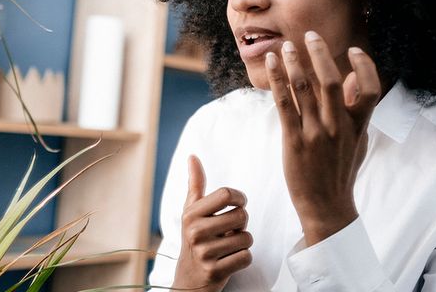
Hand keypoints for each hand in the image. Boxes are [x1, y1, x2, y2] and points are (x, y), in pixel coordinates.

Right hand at [170, 155, 252, 291]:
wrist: (188, 280)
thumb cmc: (195, 239)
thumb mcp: (191, 212)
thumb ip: (195, 184)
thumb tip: (192, 156)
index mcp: (191, 214)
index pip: (226, 194)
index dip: (239, 198)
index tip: (238, 204)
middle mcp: (195, 232)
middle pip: (241, 215)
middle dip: (241, 224)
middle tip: (229, 231)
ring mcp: (205, 253)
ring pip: (247, 238)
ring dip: (242, 243)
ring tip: (227, 247)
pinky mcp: (216, 271)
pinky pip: (247, 257)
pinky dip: (243, 259)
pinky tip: (229, 260)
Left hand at [265, 32, 379, 244]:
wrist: (326, 206)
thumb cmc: (341, 170)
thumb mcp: (357, 141)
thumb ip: (355, 109)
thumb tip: (351, 78)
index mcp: (358, 126)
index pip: (370, 89)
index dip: (365, 66)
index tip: (354, 50)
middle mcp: (338, 127)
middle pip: (330, 81)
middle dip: (319, 53)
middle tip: (310, 34)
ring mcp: (315, 133)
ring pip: (303, 88)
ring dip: (293, 61)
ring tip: (286, 46)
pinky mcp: (294, 140)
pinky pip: (283, 103)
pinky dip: (277, 79)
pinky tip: (271, 63)